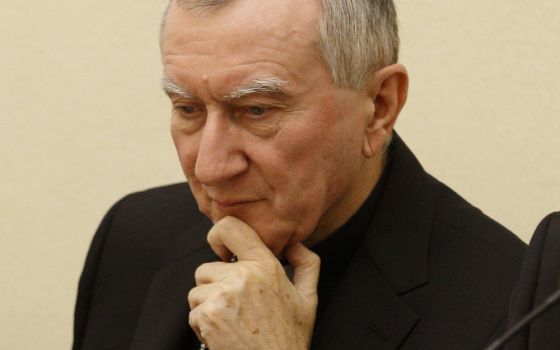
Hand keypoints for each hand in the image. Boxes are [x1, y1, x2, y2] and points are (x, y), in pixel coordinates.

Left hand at [188, 216, 319, 349]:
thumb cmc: (289, 338)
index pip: (230, 228)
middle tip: (235, 305)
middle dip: (215, 285)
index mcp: (265, 266)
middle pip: (206, 267)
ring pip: (197, 291)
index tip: (221, 249)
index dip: (218, 234)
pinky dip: (203, 325)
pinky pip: (193, 312)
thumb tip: (294, 244)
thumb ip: (306, 264)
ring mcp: (222, 296)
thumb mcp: (309, 298)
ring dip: (207, 305)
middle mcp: (242, 276)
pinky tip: (224, 334)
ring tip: (230, 321)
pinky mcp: (207, 316)